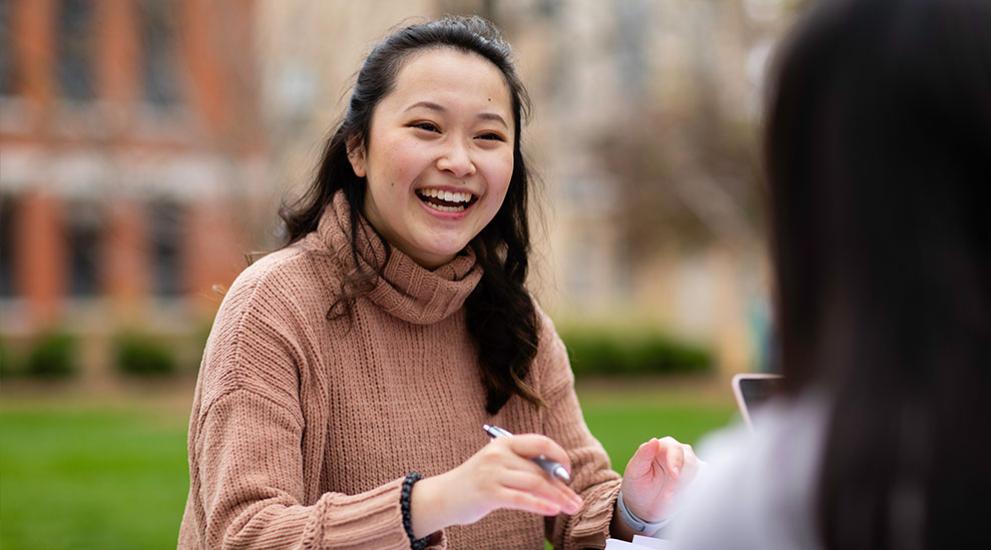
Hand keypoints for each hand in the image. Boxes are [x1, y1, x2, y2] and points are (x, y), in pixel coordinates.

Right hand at [410, 434, 583, 537]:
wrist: (443, 496)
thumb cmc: (477, 482)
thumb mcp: (499, 465)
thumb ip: (523, 466)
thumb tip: (559, 478)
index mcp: (504, 443)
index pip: (540, 443)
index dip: (559, 456)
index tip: (568, 472)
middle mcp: (498, 454)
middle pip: (540, 469)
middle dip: (562, 487)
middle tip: (576, 501)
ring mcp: (492, 473)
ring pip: (535, 483)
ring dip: (558, 497)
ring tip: (571, 507)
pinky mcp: (488, 493)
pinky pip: (521, 499)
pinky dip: (540, 505)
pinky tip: (553, 510)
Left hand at [620, 436, 699, 522]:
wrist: (645, 507)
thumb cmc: (638, 485)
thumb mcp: (635, 471)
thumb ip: (643, 455)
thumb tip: (654, 440)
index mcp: (663, 446)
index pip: (675, 449)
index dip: (676, 462)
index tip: (674, 476)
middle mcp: (679, 452)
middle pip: (690, 461)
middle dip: (682, 479)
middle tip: (670, 495)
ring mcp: (690, 466)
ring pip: (698, 473)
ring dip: (686, 488)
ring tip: (671, 499)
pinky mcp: (698, 479)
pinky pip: (703, 483)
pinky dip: (694, 492)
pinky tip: (683, 498)